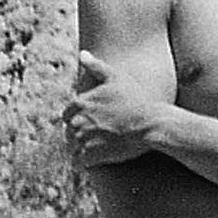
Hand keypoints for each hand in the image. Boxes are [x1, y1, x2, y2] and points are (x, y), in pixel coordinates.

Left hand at [63, 49, 164, 165]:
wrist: (151, 124)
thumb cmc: (136, 100)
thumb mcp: (116, 77)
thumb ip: (95, 66)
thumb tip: (82, 54)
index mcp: (80, 102)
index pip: (66, 115)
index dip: (77, 120)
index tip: (90, 124)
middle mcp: (78, 120)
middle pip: (68, 133)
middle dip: (78, 136)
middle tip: (96, 139)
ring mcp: (83, 138)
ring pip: (72, 148)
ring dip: (81, 150)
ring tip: (97, 150)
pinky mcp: (91, 155)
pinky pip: (78, 163)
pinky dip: (83, 163)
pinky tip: (94, 161)